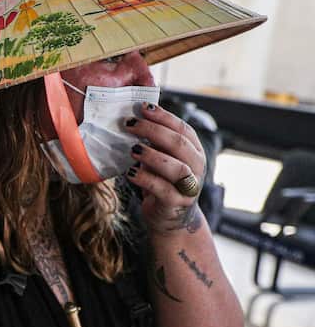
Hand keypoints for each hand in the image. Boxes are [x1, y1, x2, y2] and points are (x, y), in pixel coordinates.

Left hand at [124, 103, 207, 234]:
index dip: (163, 116)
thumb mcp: (160, 161)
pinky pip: (163, 189)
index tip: (142, 107)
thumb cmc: (161, 184)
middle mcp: (196, 167)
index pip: (183, 129)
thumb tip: (133, 120)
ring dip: (152, 155)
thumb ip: (154, 144)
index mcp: (194, 152)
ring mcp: (189, 186)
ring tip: (132, 149)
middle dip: (153, 130)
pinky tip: (131, 173)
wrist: (169, 220)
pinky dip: (146, 179)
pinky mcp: (177, 203)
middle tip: (130, 124)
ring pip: (176, 167)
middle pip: (179, 144)